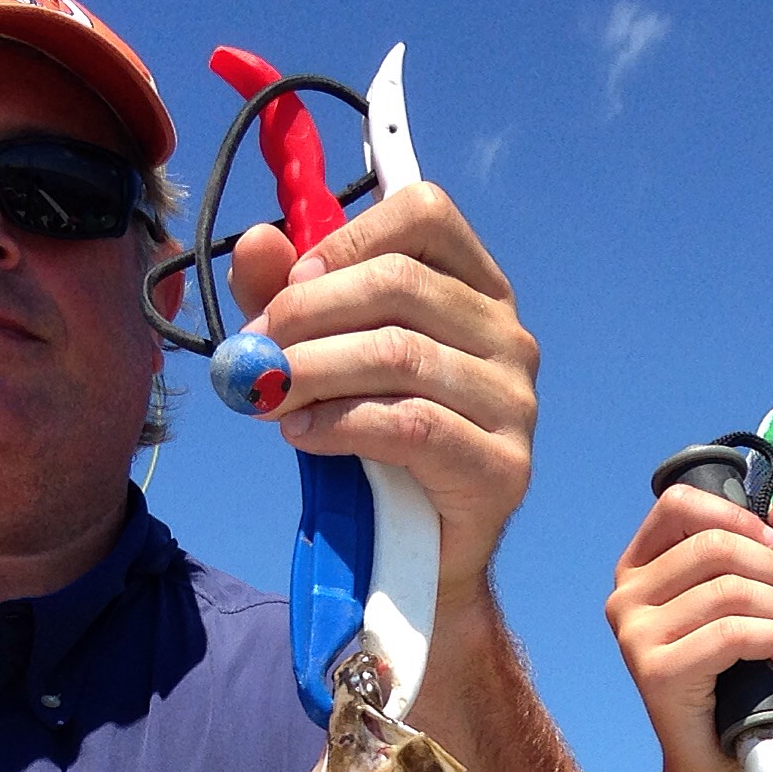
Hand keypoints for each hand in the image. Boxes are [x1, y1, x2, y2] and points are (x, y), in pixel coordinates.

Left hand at [227, 184, 537, 611]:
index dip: (347, 238)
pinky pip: (411, 426)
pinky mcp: (503, 467)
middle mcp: (509, 338)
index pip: (426, 215)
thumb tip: (257, 244)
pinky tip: (301, 437)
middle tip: (257, 351)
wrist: (420, 556)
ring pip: (400, 354)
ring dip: (315, 371)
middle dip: (309, 313)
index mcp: (477, 291)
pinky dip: (341, 425)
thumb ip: (293, 300)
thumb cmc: (376, 447)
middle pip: (400, 284)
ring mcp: (515, 403)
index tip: (291, 285)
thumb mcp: (325, 359)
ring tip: (270, 396)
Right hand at [605, 483, 772, 771]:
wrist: (715, 754)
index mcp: (639, 567)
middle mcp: (625, 596)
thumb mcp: (754, 598)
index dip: (736, 517)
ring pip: (729, 592)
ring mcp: (634, 635)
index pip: (677, 503)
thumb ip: (772, 548)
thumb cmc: (732, 673)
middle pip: (715, 548)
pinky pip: (732, 635)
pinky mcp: (656, 671)